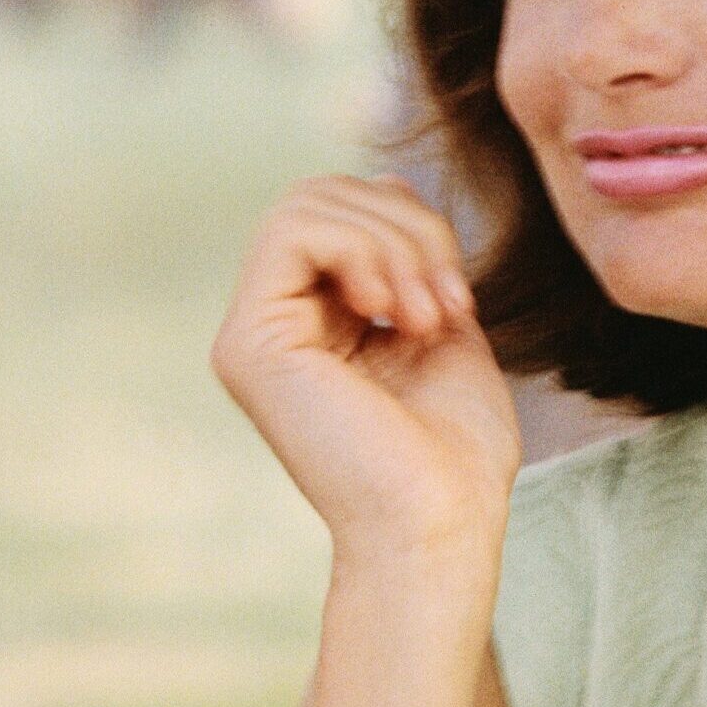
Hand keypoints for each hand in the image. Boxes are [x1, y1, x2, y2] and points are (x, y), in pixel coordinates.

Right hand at [211, 175, 520, 563]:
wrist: (441, 524)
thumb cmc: (455, 452)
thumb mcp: (440, 325)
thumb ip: (410, 260)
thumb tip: (391, 182)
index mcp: (317, 321)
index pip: (345, 208)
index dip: (412, 222)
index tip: (457, 300)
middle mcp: (275, 323)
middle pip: (323, 193)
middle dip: (406, 224)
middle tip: (446, 303)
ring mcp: (254, 333)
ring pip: (308, 201)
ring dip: (394, 241)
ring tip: (425, 315)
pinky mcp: (248, 343)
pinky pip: (294, 229)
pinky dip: (363, 249)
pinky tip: (390, 312)